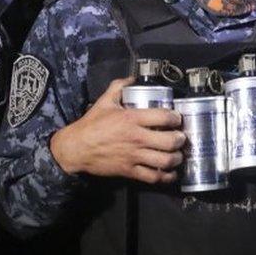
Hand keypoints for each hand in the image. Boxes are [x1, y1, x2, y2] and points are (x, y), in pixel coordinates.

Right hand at [50, 77, 184, 183]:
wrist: (75, 148)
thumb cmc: (91, 124)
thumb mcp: (104, 101)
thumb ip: (119, 87)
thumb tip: (132, 77)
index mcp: (132, 119)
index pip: (164, 117)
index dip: (176, 118)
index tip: (177, 119)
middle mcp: (136, 138)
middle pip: (170, 141)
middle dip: (180, 140)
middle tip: (181, 138)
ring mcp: (134, 156)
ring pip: (165, 161)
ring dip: (176, 158)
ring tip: (178, 155)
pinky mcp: (129, 170)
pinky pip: (153, 177)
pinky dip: (165, 176)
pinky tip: (170, 172)